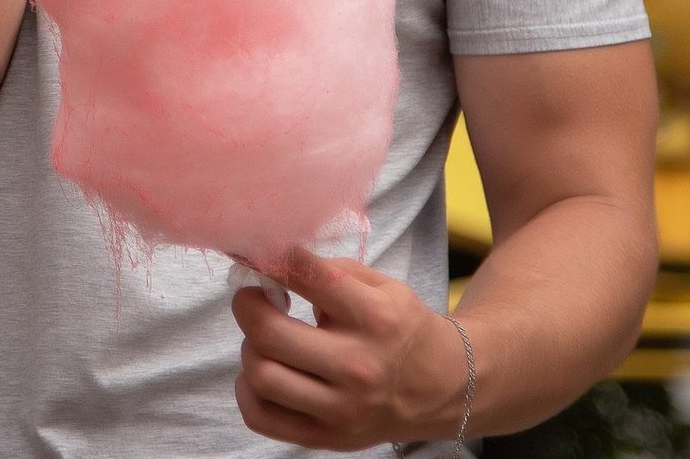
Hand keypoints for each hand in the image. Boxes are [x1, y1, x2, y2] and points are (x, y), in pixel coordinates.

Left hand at [230, 249, 468, 449]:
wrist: (443, 388)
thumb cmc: (403, 328)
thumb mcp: (383, 286)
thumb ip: (330, 270)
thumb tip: (271, 262)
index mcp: (374, 318)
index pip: (304, 276)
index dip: (268, 257)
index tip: (254, 252)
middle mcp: (358, 366)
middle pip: (267, 333)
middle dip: (246, 305)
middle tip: (252, 298)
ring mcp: (342, 408)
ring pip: (260, 376)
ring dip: (249, 349)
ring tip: (265, 340)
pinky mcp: (328, 437)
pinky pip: (260, 416)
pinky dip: (247, 390)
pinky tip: (265, 371)